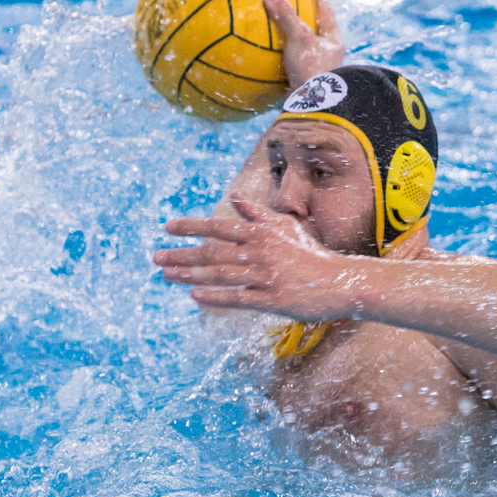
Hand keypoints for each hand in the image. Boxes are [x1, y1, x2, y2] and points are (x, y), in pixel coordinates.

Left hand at [153, 198, 357, 319]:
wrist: (341, 282)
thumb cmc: (311, 254)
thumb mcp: (286, 227)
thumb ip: (257, 213)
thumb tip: (235, 196)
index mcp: (263, 233)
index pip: (220, 227)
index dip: (192, 227)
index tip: (168, 228)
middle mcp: (261, 252)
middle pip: (213, 252)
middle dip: (182, 254)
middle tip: (156, 256)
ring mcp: (266, 277)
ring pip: (221, 275)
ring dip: (191, 275)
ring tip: (167, 274)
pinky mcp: (272, 300)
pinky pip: (238, 298)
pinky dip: (215, 297)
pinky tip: (194, 296)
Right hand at [262, 0, 343, 88]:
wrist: (314, 108)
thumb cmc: (313, 70)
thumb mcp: (300, 38)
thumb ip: (286, 15)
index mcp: (333, 40)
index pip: (326, 11)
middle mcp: (329, 55)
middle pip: (317, 30)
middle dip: (305, 19)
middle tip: (291, 5)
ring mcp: (318, 70)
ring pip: (305, 49)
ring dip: (293, 40)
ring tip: (277, 30)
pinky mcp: (305, 83)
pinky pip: (292, 65)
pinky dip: (281, 59)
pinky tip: (267, 58)